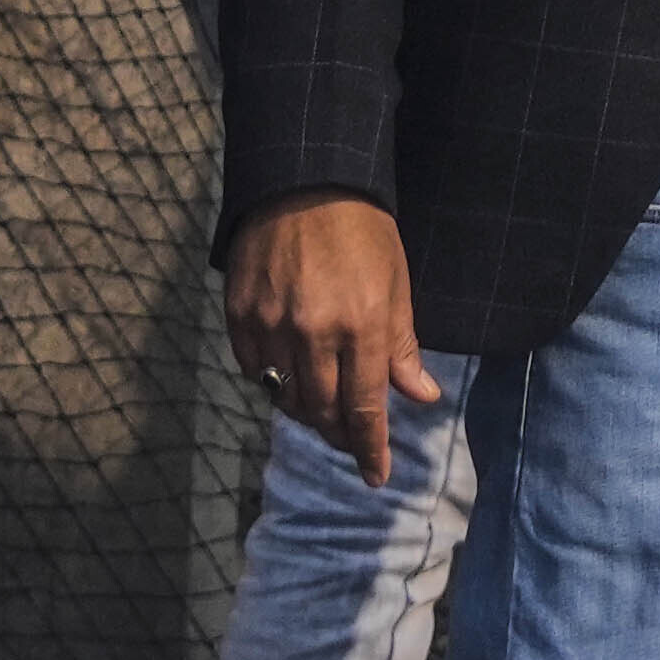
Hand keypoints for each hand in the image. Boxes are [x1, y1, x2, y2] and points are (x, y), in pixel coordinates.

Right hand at [225, 197, 424, 488]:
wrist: (304, 183)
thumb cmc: (363, 232)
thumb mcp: (397, 283)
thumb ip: (402, 345)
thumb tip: (420, 395)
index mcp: (361, 325)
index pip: (364, 406)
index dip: (370, 447)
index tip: (377, 477)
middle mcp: (312, 333)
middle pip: (321, 410)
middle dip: (338, 434)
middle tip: (351, 441)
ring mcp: (270, 326)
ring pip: (284, 396)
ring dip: (305, 411)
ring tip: (321, 411)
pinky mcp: (239, 316)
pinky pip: (252, 370)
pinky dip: (271, 382)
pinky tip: (287, 376)